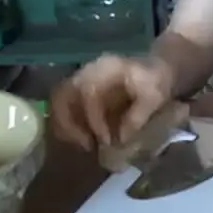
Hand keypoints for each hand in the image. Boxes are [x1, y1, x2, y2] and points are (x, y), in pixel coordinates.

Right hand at [50, 54, 173, 149]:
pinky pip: (63, 107)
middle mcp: (87, 70)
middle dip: (70, 124)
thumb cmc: (156, 82)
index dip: (93, 118)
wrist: (155, 69)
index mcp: (107, 68)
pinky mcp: (78, 89)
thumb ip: (138, 116)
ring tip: (86, 144)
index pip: (88, 91)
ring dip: (66, 127)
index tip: (106, 140)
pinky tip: (85, 139)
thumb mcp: (155, 97)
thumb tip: (120, 139)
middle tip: (88, 145)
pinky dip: (69, 126)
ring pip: (57, 102)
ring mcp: (80, 78)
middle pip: (61, 94)